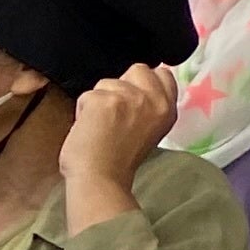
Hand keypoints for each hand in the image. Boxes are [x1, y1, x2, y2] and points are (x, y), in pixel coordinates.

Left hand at [64, 64, 179, 196]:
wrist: (101, 179)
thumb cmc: (120, 161)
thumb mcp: (151, 130)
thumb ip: (150, 106)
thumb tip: (135, 89)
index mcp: (167, 109)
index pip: (163, 74)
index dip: (144, 82)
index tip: (134, 97)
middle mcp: (153, 100)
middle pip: (137, 70)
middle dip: (122, 85)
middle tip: (114, 111)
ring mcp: (129, 98)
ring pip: (107, 83)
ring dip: (99, 101)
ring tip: (100, 126)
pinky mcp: (104, 100)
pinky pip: (87, 96)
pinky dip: (82, 112)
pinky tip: (88, 129)